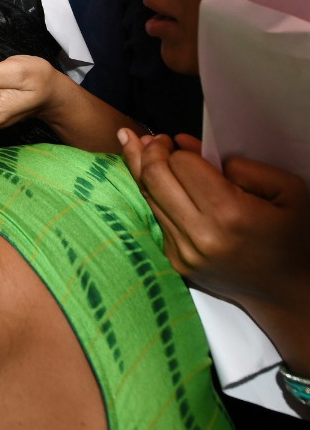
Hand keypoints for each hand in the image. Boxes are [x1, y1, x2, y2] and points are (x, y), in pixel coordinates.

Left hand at [120, 131, 309, 311]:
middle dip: (149, 151)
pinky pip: (156, 218)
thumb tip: (186, 145)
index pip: (182, 164)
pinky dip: (153, 195)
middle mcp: (200, 234)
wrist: (287, 290)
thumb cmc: (292, 235)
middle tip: (155, 139)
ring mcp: (184, 251)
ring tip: (138, 144)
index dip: (180, 149)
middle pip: (154, 178)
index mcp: (229, 214)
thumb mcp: (287, 190)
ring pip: (148, 197)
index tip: (178, 140)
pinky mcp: (175, 261)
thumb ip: (241, 165)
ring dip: (141, 169)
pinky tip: (152, 178)